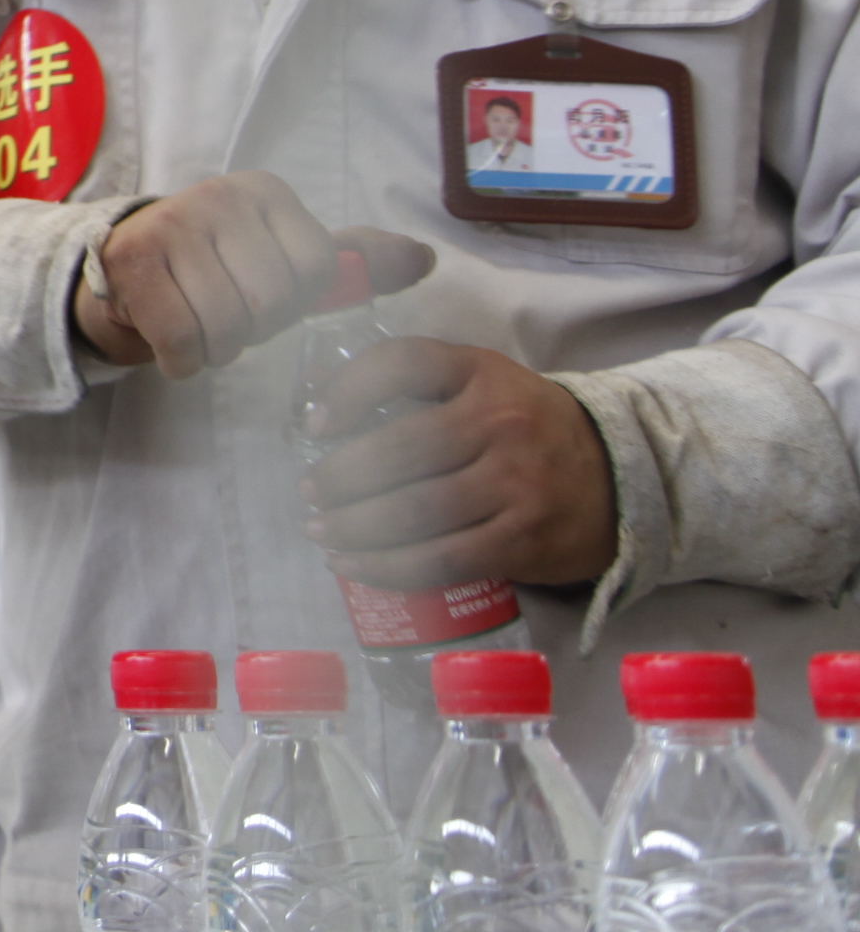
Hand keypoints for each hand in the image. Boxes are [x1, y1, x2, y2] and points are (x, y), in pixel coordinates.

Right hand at [71, 172, 433, 378]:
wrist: (121, 269)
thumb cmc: (216, 269)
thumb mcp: (285, 260)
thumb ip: (352, 264)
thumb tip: (426, 258)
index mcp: (265, 193)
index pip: (315, 270)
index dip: (293, 302)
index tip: (262, 295)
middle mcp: (219, 195)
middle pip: (273, 301)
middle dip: (254, 330)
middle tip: (228, 318)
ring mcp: (173, 224)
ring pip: (230, 325)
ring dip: (217, 348)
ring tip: (200, 328)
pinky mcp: (135, 261)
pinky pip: (184, 339)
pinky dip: (183, 360)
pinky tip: (175, 344)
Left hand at [303, 337, 620, 589]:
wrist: (621, 477)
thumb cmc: (526, 428)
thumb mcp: (484, 382)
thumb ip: (420, 384)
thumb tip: (325, 412)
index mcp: (482, 374)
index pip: (405, 364)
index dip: (349, 389)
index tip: (315, 424)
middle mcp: (501, 424)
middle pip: (400, 450)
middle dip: (341, 477)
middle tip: (310, 493)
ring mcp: (517, 486)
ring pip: (416, 512)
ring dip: (355, 528)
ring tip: (322, 533)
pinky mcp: (524, 542)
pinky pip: (442, 560)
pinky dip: (388, 567)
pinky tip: (354, 565)